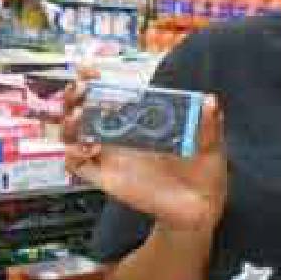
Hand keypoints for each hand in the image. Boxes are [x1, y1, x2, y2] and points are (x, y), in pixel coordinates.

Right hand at [60, 70, 227, 234]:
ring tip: (79, 119)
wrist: (199, 209)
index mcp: (142, 119)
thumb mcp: (210, 145)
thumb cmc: (204, 173)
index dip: (95, 80)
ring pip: (75, 135)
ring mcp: (112, 156)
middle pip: (85, 110)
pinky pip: (79, 166)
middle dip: (74, 97)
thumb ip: (208, 124)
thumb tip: (210, 101)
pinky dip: (73, 155)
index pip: (112, 93)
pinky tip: (85, 149)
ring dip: (70, 124)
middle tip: (78, 90)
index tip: (88, 70)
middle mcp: (122, 135)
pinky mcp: (108, 179)